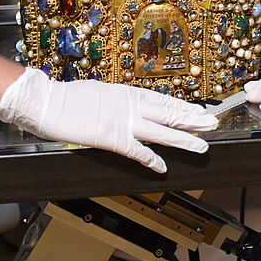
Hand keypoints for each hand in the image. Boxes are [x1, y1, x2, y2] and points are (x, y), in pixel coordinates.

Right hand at [0, 68, 218, 171]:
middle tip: (214, 123)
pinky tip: (163, 167)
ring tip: (202, 145)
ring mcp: (124, 122)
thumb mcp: (100, 94)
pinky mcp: (112, 138)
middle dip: (193, 120)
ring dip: (184, 139)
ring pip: (162, 131)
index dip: (184, 107)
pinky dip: (151, 159)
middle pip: (170, 114)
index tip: (199, 110)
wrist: (47, 102)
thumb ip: (117, 102)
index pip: (164, 101)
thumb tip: (126, 105)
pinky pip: (138, 151)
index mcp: (128, 93)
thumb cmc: (67, 98)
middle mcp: (131, 105)